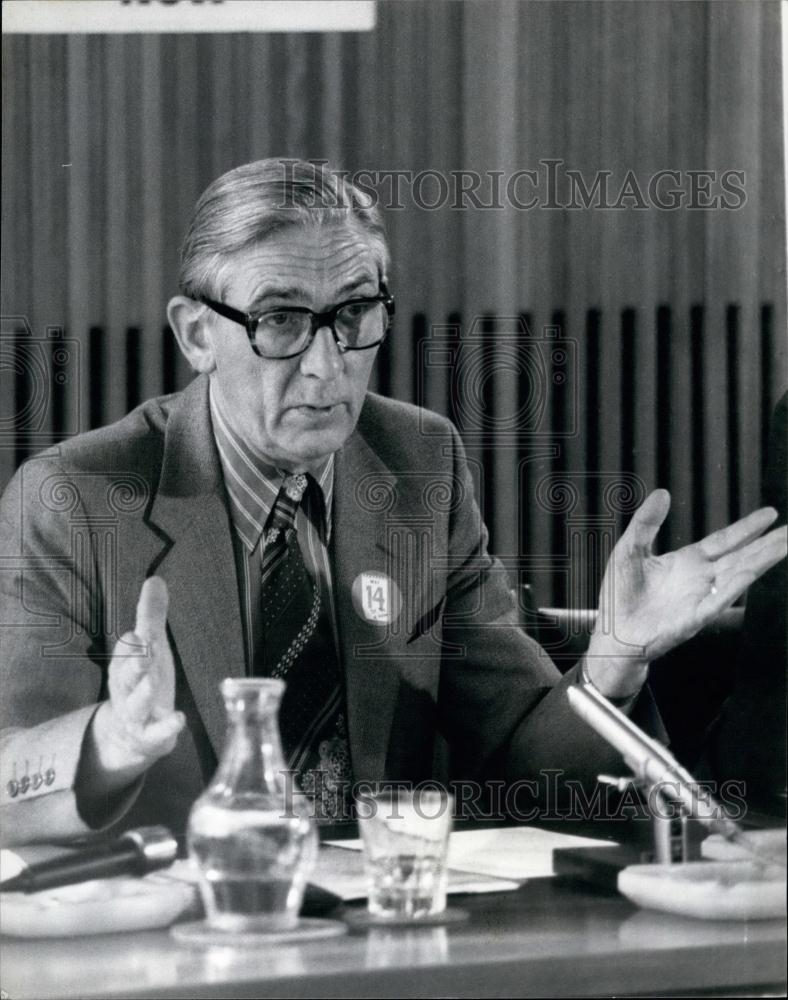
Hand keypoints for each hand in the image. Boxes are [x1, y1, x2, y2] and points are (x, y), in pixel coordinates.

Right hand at [87, 577, 184, 787]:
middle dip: (133, 664)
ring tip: (153, 682)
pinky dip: (165, 728)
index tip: (140, 634)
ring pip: (136, 704)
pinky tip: (179, 720)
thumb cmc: (143, 682)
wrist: (128, 736)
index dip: (132, 645)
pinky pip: (155, 734)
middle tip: (143, 651)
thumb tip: (155, 578)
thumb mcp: (149, 648)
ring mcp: (138, 715)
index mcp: (126, 666)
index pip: (125, 652)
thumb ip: (151, 616)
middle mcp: (128, 690)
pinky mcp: (150, 736)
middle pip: (127, 676)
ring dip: (143, 693)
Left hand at [586, 489, 786, 694]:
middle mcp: (700, 579)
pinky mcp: (693, 619)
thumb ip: (646, 522)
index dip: (747, 528)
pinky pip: (718, 602)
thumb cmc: (620, 595)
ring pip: (738, 576)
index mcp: (687, 561)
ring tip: (784, 545)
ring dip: (762, 561)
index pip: (724, 541)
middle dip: (769, 544)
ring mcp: (700, 599)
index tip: (771, 514)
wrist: (612, 632)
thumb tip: (662, 493)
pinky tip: (750, 573)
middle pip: (741, 557)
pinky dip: (733, 587)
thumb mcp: (630, 549)